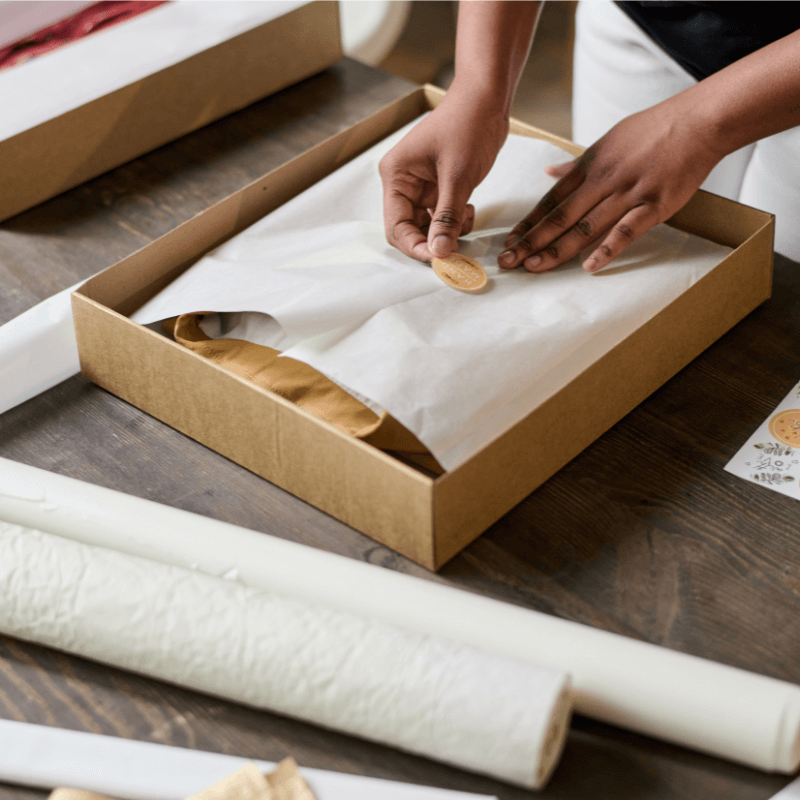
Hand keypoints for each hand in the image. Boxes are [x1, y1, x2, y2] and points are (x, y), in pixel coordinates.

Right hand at [379, 84, 508, 261]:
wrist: (487, 98)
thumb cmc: (467, 124)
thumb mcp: (458, 176)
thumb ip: (447, 218)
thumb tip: (439, 252)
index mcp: (396, 175)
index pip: (396, 225)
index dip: (415, 246)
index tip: (439, 259)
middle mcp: (403, 183)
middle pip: (409, 229)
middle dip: (431, 241)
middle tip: (455, 252)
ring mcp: (421, 186)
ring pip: (427, 226)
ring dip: (447, 232)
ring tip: (467, 219)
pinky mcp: (439, 187)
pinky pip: (442, 216)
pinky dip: (456, 221)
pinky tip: (469, 210)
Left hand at [497, 98, 724, 273]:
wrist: (699, 121)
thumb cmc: (654, 130)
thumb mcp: (608, 140)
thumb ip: (577, 165)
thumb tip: (549, 174)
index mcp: (590, 165)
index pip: (551, 199)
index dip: (528, 222)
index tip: (509, 241)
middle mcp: (604, 180)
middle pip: (560, 216)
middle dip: (531, 241)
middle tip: (508, 261)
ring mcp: (628, 193)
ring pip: (586, 226)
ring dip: (557, 249)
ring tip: (534, 267)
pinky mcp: (655, 205)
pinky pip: (626, 230)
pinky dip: (607, 249)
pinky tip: (588, 267)